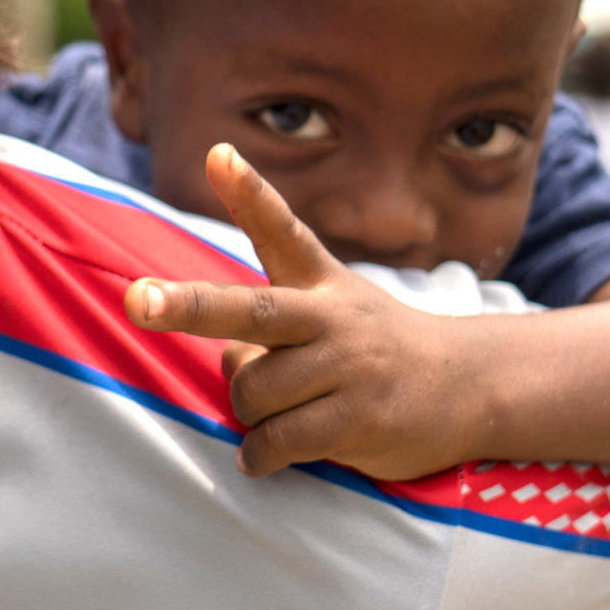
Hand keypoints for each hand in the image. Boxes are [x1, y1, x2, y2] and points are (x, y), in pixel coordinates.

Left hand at [123, 144, 477, 479]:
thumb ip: (268, 319)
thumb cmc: (375, 347)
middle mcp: (332, 317)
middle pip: (250, 310)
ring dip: (249, 410)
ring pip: (253, 392)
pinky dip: (259, 454)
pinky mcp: (358, 420)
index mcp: (320, 282)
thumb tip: (223, 355)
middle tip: (140, 300)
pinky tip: (263, 455)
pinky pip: (278, 441)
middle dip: (188, 306)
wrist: (469, 386)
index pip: (280, 230)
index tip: (217, 154)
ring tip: (283, 410)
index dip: (248, 193)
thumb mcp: (332, 306)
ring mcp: (348, 367)